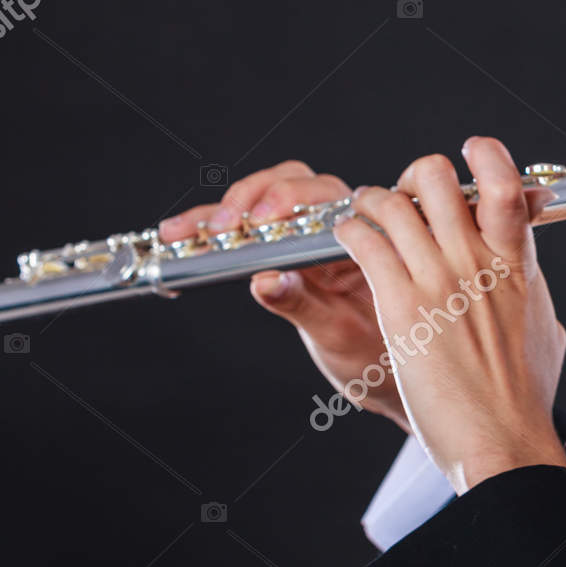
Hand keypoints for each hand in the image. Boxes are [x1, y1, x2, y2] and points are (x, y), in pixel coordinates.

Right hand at [158, 161, 410, 432]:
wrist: (384, 380)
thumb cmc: (376, 356)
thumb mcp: (339, 333)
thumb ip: (303, 304)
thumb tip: (264, 280)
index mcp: (363, 240)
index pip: (322, 196)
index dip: (285, 199)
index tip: (257, 221)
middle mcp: (337, 232)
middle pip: (290, 185)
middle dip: (248, 198)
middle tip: (219, 227)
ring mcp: (307, 241)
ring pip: (263, 202)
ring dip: (220, 211)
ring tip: (182, 231)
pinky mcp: (282, 256)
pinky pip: (248, 232)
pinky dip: (211, 230)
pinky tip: (181, 234)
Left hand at [334, 138, 565, 490]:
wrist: (503, 437)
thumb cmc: (525, 395)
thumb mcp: (544, 327)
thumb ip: (533, 294)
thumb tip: (534, 289)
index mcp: (517, 261)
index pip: (504, 184)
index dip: (485, 157)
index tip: (468, 157)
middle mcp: (476, 259)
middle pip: (437, 178)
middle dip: (415, 179)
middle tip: (405, 198)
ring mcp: (437, 279)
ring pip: (391, 203)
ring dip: (372, 202)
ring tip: (365, 215)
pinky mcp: (400, 305)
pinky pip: (364, 241)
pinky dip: (349, 232)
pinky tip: (347, 241)